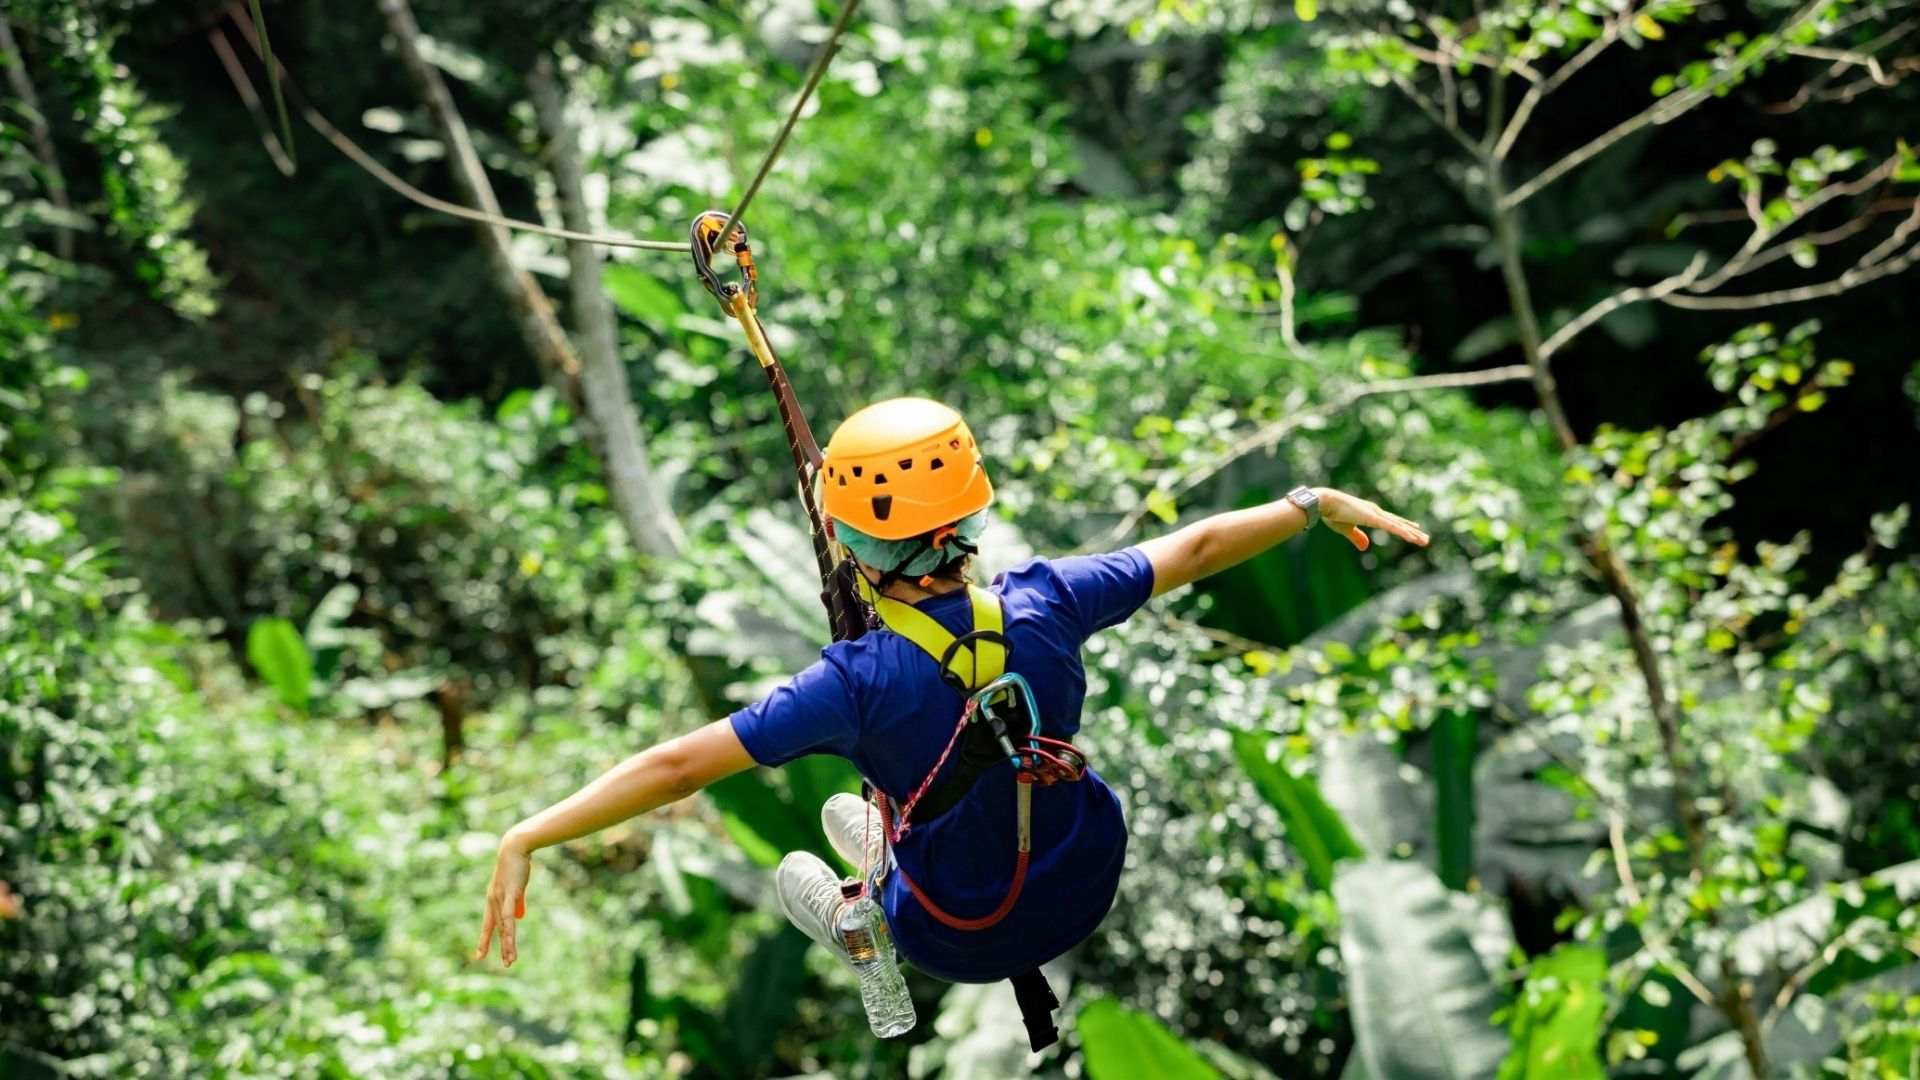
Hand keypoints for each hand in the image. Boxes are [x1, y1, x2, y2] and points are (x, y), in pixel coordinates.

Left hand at [474, 832, 532, 966]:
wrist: (514, 848)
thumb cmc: (515, 865)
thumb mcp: (515, 886)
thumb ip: (517, 902)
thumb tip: (519, 917)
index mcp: (492, 899)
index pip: (488, 924)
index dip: (484, 939)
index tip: (480, 955)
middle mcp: (493, 900)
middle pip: (495, 929)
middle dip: (498, 947)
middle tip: (502, 964)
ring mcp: (500, 898)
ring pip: (503, 926)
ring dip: (507, 944)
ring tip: (510, 960)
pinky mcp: (509, 894)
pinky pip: (508, 916)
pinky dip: (509, 929)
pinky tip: (510, 940)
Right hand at [1315, 488, 1430, 551]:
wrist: (1325, 502)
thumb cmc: (1332, 513)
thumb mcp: (1346, 529)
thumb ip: (1357, 537)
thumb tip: (1366, 547)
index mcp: (1370, 514)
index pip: (1391, 522)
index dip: (1404, 525)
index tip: (1415, 528)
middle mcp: (1376, 512)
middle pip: (1399, 524)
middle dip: (1413, 532)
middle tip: (1426, 539)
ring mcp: (1376, 514)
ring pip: (1398, 526)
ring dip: (1412, 534)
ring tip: (1425, 541)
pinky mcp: (1373, 518)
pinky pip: (1391, 527)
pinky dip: (1402, 532)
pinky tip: (1412, 537)